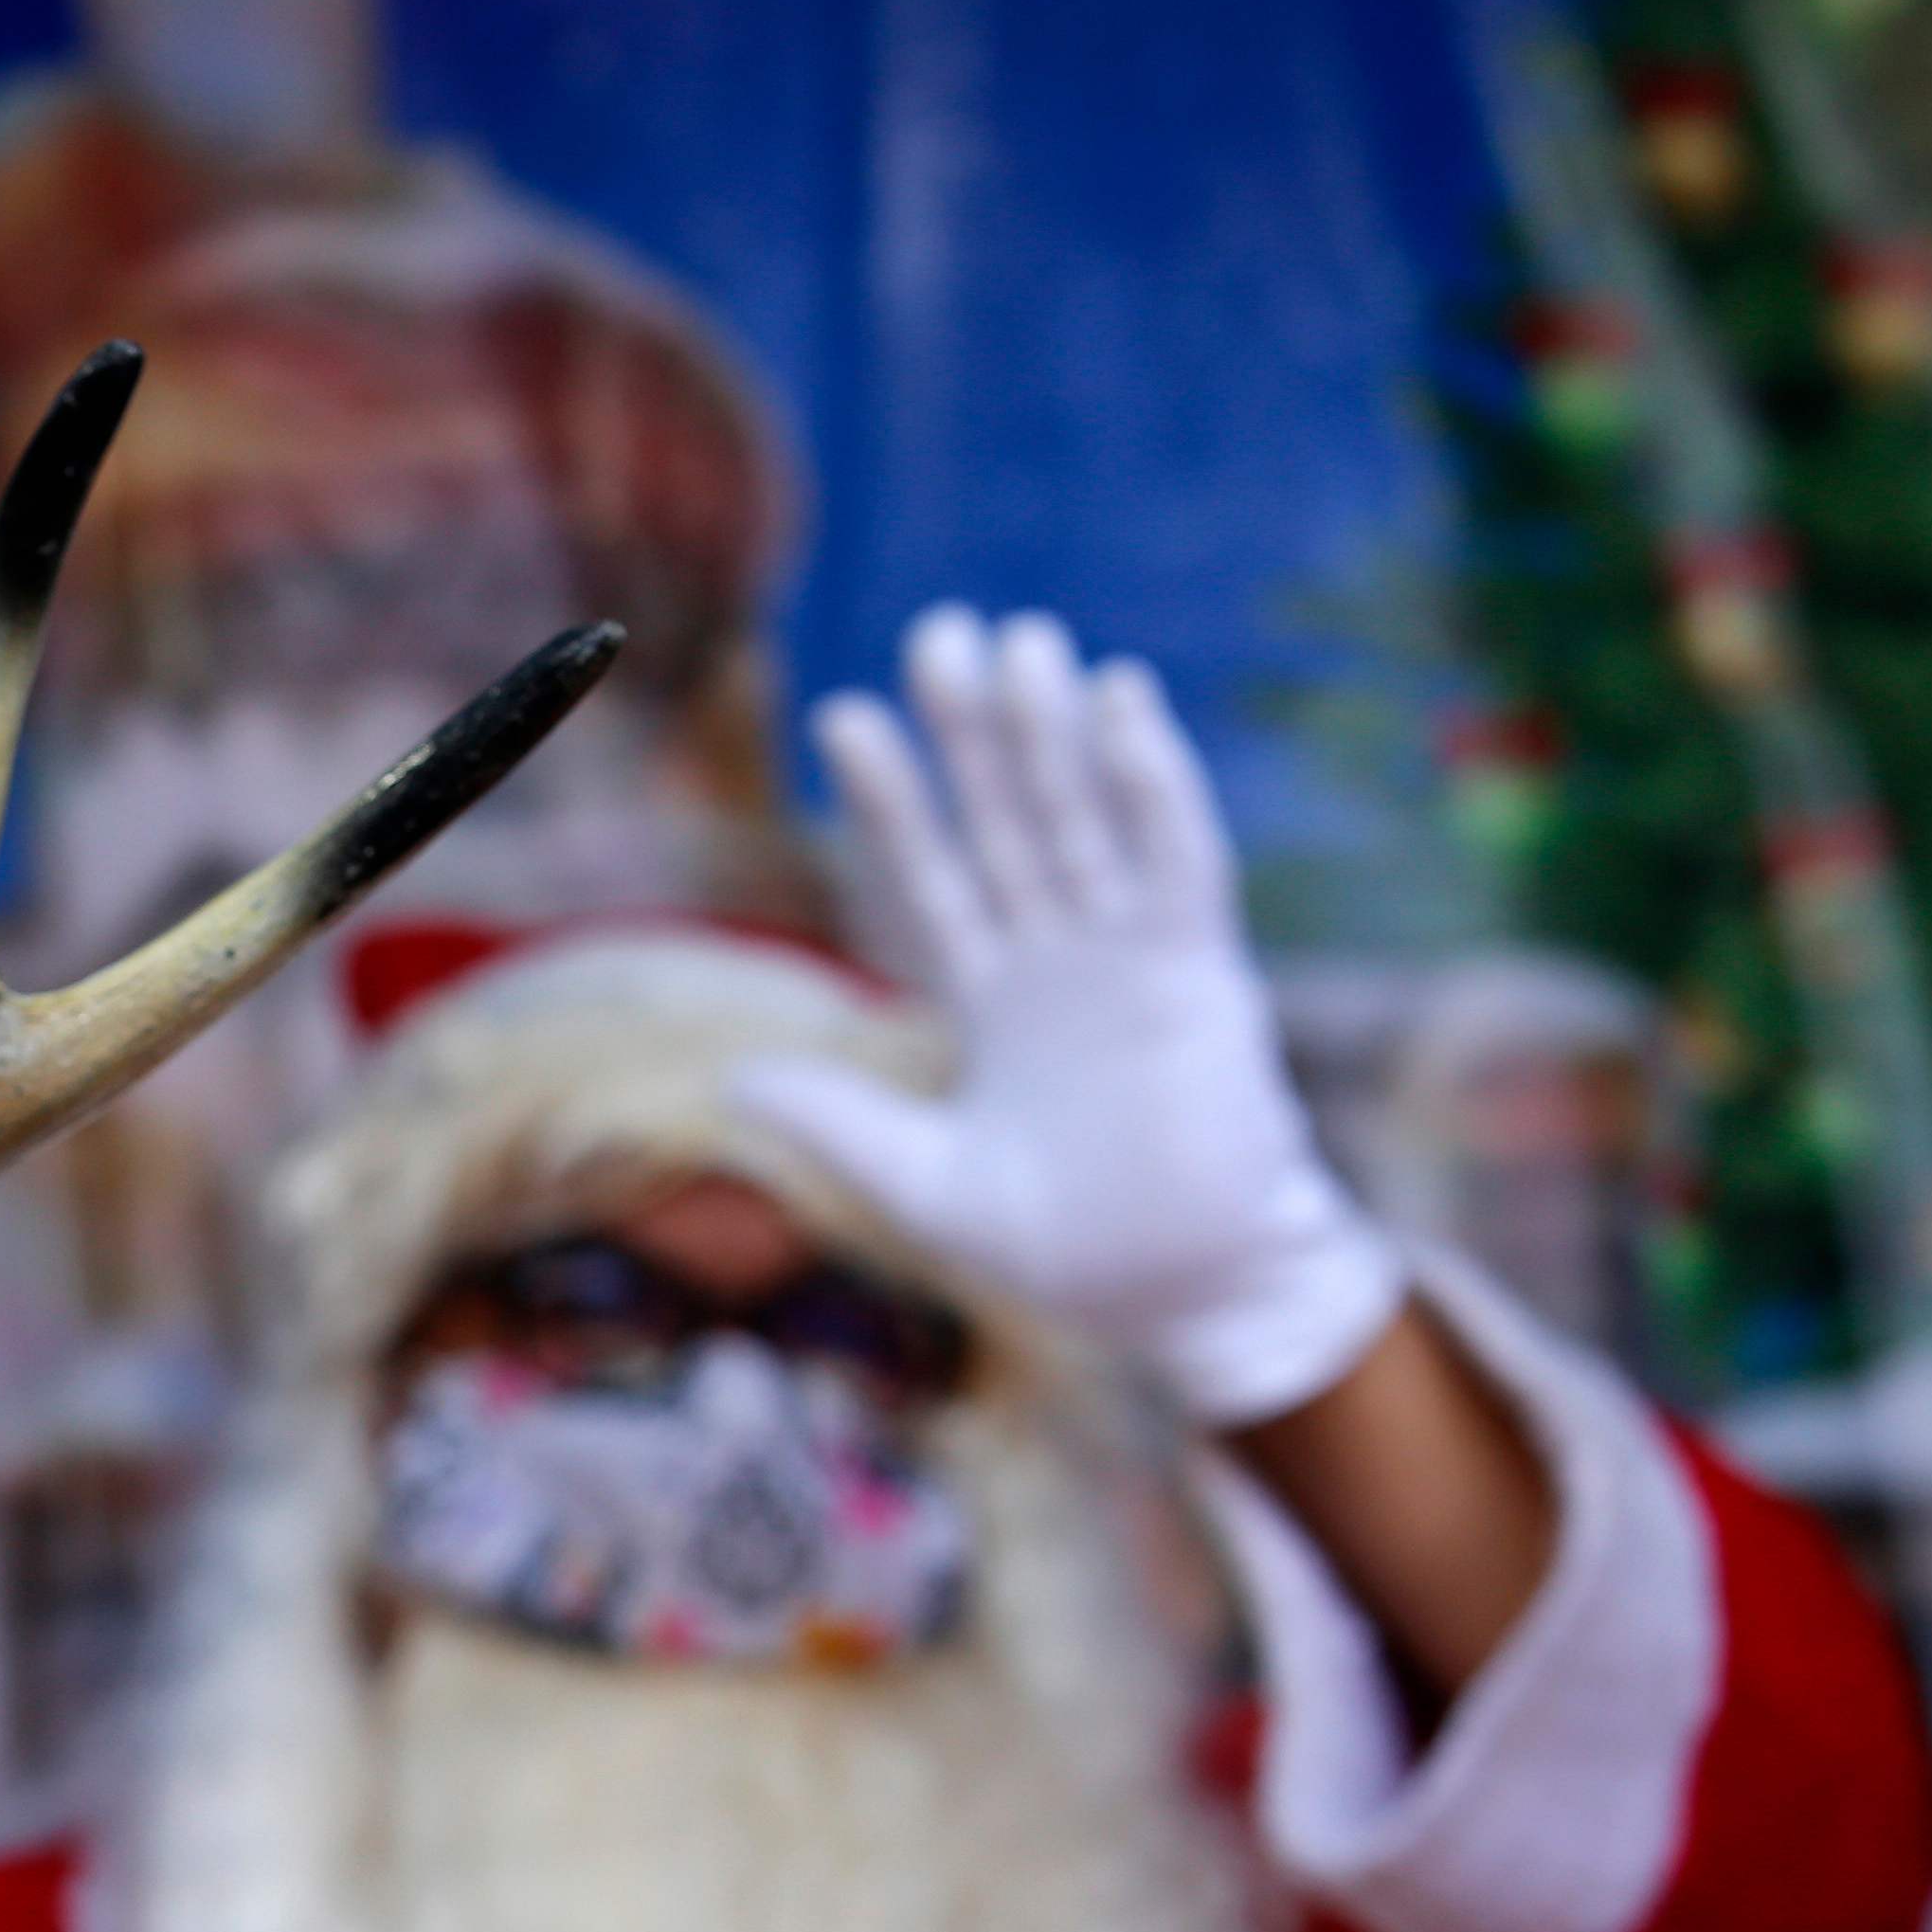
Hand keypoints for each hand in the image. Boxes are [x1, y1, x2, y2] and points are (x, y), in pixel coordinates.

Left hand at [733, 606, 1403, 1425]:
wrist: (1185, 1300)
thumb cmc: (1071, 1255)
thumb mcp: (925, 1186)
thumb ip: (839, 1124)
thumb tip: (730, 1079)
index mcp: (993, 1004)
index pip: (930, 881)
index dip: (891, 805)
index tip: (841, 720)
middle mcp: (1060, 963)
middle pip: (1007, 822)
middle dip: (974, 733)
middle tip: (940, 631)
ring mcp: (1132, 962)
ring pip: (1085, 822)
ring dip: (1055, 735)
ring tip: (1022, 641)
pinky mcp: (1201, 976)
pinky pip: (1175, 863)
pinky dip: (1151, 785)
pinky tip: (1122, 708)